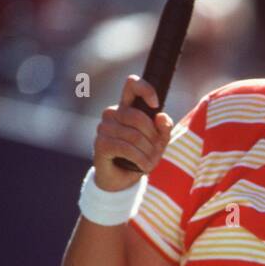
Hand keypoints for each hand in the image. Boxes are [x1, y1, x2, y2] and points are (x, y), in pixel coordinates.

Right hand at [93, 75, 172, 189]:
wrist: (122, 180)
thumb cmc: (140, 156)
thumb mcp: (158, 142)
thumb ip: (164, 128)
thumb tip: (161, 116)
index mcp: (127, 107)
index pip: (132, 85)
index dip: (145, 89)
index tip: (155, 104)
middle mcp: (112, 113)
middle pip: (138, 117)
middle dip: (153, 137)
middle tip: (156, 151)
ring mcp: (104, 127)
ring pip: (134, 136)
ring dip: (148, 153)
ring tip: (150, 162)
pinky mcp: (101, 143)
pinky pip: (126, 148)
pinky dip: (140, 160)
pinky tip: (143, 167)